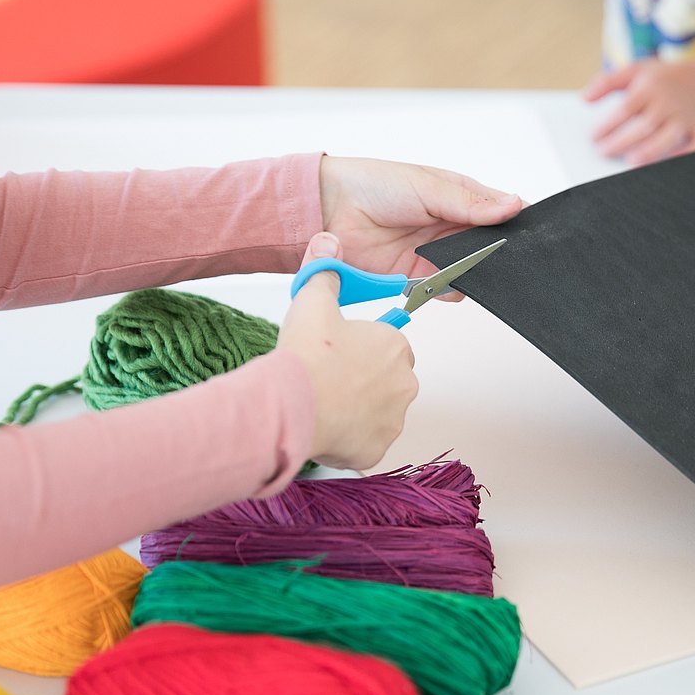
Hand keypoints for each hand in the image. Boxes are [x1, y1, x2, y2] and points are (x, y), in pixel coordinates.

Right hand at [276, 232, 418, 469]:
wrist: (291, 404)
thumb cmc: (307, 356)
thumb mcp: (313, 301)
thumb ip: (324, 272)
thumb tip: (328, 243)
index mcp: (395, 346)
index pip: (389, 345)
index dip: (362, 347)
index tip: (339, 351)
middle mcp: (403, 384)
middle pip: (386, 380)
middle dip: (362, 381)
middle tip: (329, 377)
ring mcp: (391, 420)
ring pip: (377, 413)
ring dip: (357, 409)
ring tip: (324, 401)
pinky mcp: (375, 450)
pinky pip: (365, 443)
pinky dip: (348, 438)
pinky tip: (325, 425)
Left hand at [318, 156, 521, 288]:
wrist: (331, 209)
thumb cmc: (375, 184)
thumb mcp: (428, 186)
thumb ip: (470, 203)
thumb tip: (514, 205)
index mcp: (460, 198)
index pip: (501, 212)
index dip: (516, 222)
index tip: (529, 232)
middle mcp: (452, 227)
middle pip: (490, 247)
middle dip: (497, 253)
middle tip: (500, 254)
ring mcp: (437, 253)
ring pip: (471, 271)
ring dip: (474, 272)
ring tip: (470, 265)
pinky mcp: (418, 276)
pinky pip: (445, 288)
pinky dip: (450, 288)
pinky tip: (447, 280)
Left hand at [583, 59, 694, 164]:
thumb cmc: (662, 79)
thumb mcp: (636, 71)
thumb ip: (608, 82)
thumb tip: (584, 98)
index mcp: (651, 88)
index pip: (626, 108)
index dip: (609, 124)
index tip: (593, 137)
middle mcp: (668, 103)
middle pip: (645, 125)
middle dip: (623, 141)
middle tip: (603, 152)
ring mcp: (685, 117)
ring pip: (670, 136)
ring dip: (652, 150)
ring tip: (632, 161)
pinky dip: (689, 154)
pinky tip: (673, 162)